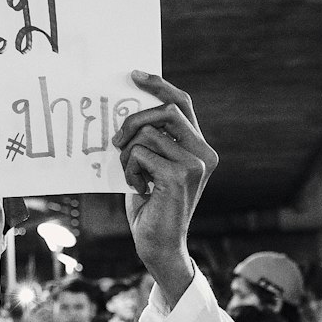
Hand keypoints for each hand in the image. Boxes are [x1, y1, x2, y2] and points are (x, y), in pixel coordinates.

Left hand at [113, 72, 217, 305]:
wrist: (159, 246)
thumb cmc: (151, 207)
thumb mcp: (153, 167)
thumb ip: (152, 141)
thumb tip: (128, 109)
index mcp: (200, 148)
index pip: (182, 103)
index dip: (159, 85)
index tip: (134, 75)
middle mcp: (204, 153)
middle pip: (165, 111)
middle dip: (134, 121)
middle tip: (117, 140)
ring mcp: (194, 164)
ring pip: (148, 134)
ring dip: (128, 154)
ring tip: (132, 176)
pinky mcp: (179, 176)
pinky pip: (141, 154)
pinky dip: (130, 169)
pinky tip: (138, 188)